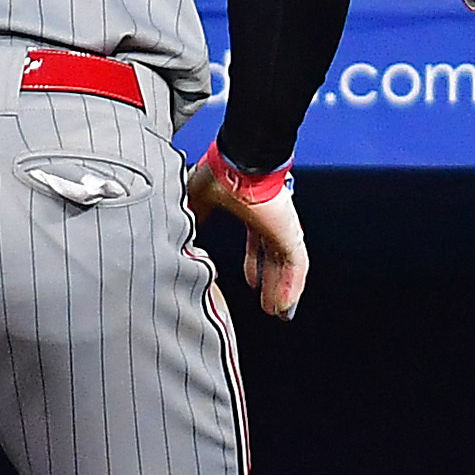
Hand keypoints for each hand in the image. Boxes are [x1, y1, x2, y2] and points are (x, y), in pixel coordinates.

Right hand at [186, 144, 308, 317]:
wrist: (238, 162)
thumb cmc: (220, 172)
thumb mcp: (195, 201)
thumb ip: (192, 219)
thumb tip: (180, 235)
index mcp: (249, 209)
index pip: (255, 243)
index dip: (252, 264)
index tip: (249, 282)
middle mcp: (268, 219)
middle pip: (271, 259)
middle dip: (268, 282)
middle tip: (267, 304)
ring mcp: (280, 227)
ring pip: (284, 267)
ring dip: (280, 291)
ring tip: (278, 312)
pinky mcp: (289, 233)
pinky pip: (295, 266)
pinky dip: (291, 288)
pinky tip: (286, 306)